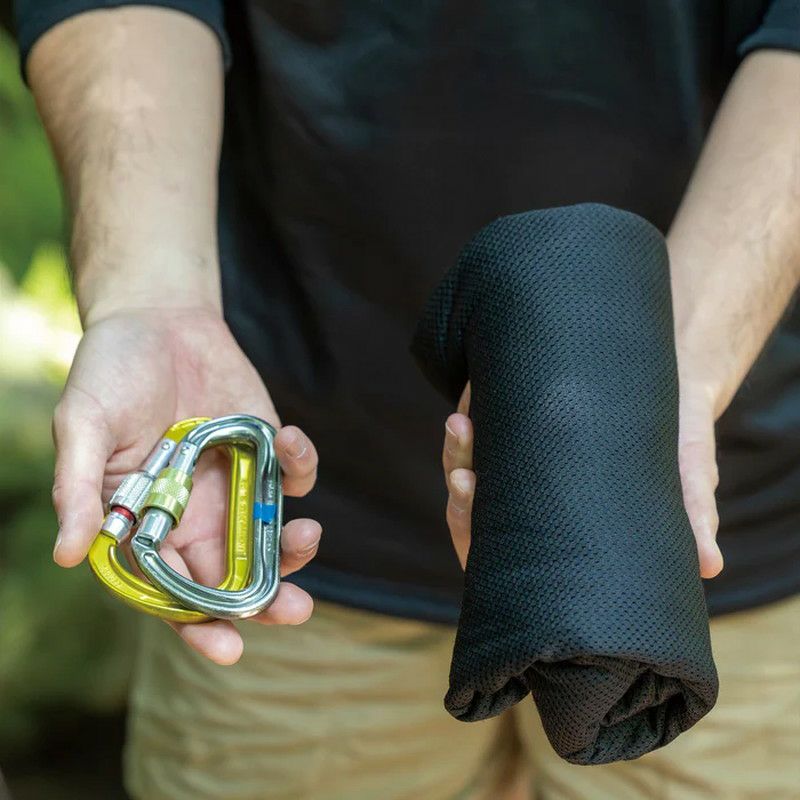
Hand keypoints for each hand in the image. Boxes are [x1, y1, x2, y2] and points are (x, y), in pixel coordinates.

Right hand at [52, 307, 320, 663]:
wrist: (156, 319)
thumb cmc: (108, 372)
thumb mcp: (83, 425)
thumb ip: (78, 489)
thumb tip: (68, 555)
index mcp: (144, 524)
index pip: (171, 591)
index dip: (197, 624)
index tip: (228, 646)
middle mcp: (192, 514)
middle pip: (232, 576)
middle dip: (266, 600)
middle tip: (295, 609)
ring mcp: (234, 484)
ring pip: (270, 536)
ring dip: (295, 547)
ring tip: (307, 535)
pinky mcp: (265, 450)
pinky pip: (292, 475)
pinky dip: (300, 466)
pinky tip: (289, 438)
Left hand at [442, 381, 723, 577]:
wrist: (674, 387)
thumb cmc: (680, 443)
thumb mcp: (687, 473)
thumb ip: (691, 513)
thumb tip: (711, 565)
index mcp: (558, 529)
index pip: (501, 548)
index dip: (478, 531)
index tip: (472, 500)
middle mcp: (535, 498)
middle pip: (476, 507)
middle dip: (462, 490)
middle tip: (462, 476)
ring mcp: (523, 463)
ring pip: (472, 465)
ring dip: (460, 448)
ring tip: (460, 422)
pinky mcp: (524, 428)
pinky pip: (486, 424)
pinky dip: (476, 410)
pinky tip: (470, 395)